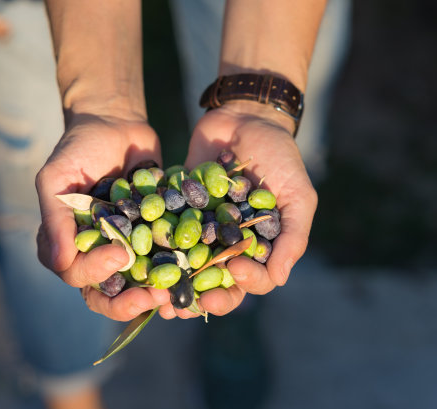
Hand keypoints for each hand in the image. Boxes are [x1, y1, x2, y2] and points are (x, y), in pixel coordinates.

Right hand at [36, 111, 169, 320]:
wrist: (116, 123)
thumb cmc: (79, 148)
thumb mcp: (57, 179)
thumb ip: (56, 220)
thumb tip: (59, 264)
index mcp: (66, 244)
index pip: (76, 274)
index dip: (96, 274)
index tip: (120, 254)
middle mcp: (94, 252)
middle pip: (106, 294)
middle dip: (128, 302)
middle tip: (153, 298)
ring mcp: (126, 246)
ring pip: (136, 285)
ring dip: (154, 294)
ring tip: (175, 296)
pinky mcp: (153, 235)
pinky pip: (163, 260)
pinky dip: (177, 271)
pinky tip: (194, 274)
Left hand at [158, 101, 317, 318]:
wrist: (244, 117)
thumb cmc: (280, 157)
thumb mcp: (297, 194)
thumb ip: (293, 236)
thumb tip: (278, 280)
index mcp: (259, 247)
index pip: (253, 281)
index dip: (245, 285)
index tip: (238, 270)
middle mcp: (227, 244)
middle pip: (215, 282)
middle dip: (201, 297)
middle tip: (185, 305)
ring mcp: (200, 229)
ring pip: (185, 266)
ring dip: (171, 283)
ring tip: (156, 296)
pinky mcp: (176, 210)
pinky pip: (162, 234)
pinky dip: (151, 249)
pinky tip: (139, 259)